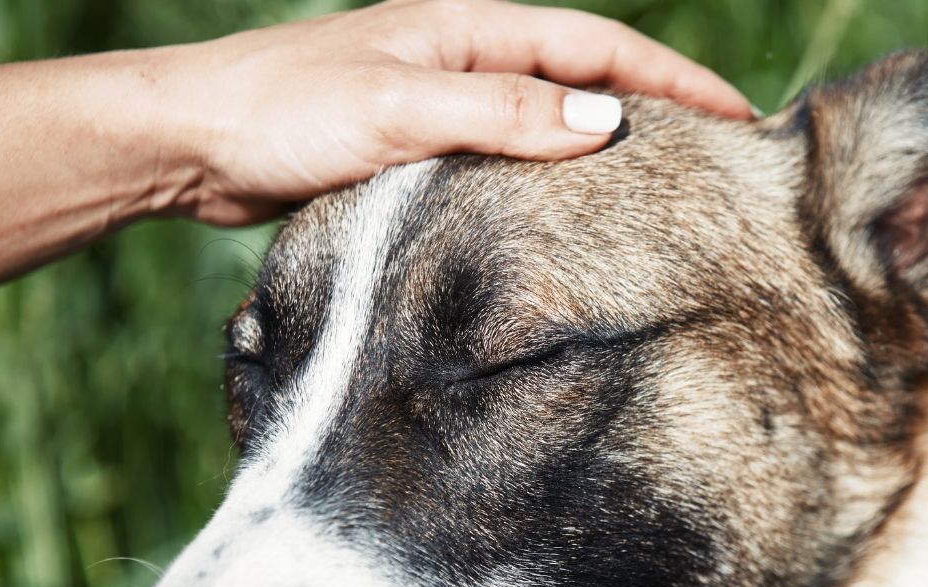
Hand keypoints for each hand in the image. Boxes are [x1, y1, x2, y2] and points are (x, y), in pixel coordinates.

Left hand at [148, 0, 753, 224]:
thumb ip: (503, 113)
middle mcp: (461, 57)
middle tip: (714, 158)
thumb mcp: (402, 108)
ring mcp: (439, 100)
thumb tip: (606, 122)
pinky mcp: (412, 147)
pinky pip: (502, 158)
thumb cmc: (285, 111)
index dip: (671, 79)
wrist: (192, 141)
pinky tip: (563, 219)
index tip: (735, 118)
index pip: (598, 44)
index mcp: (468, 27)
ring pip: (544, 120)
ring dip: (600, 147)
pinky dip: (545, 180)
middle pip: (582, 76)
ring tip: (658, 192)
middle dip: (652, 108)